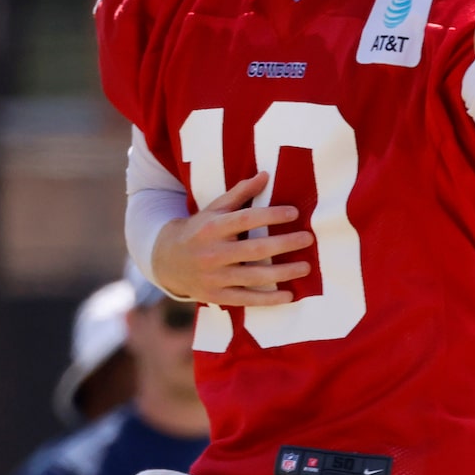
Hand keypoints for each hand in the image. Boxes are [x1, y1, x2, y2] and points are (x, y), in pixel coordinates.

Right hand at [150, 170, 311, 307]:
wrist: (167, 261)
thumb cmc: (199, 230)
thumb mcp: (214, 209)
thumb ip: (240, 193)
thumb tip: (265, 174)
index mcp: (212, 227)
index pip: (246, 219)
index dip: (271, 215)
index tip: (294, 212)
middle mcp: (213, 252)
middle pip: (255, 249)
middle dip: (285, 244)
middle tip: (308, 239)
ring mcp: (214, 277)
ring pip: (255, 276)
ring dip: (284, 273)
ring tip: (306, 266)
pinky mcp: (216, 296)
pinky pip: (247, 299)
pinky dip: (270, 299)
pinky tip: (290, 295)